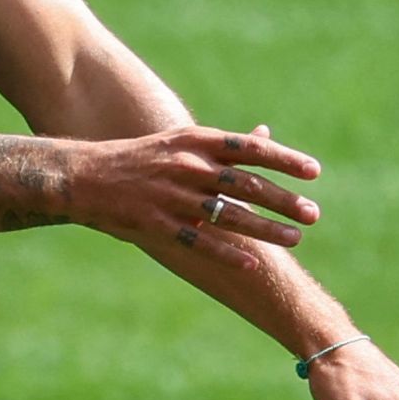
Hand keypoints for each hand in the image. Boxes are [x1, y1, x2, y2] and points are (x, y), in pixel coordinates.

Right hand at [69, 123, 322, 259]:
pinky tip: (252, 263)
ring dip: (266, 229)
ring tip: (295, 238)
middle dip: (284, 200)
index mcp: (195, 141)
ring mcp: (172, 196)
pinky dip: (228, 253)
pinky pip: (199, 241)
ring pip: (229, 215)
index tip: (314, 172)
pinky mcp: (157, 223)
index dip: (284, 160)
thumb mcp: (181, 142)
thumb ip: (223, 145)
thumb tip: (264, 136)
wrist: (85, 176)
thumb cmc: (141, 157)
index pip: (250, 149)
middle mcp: (188, 166)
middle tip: (314, 214)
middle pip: (247, 185)